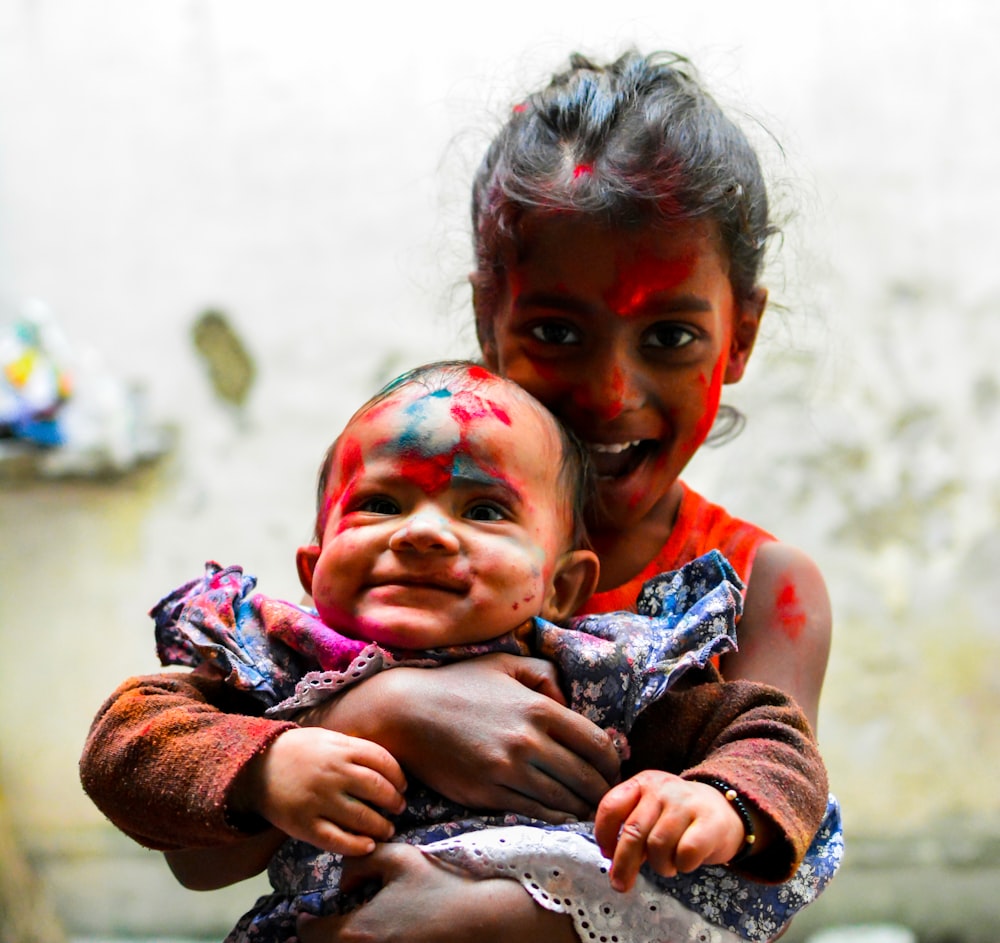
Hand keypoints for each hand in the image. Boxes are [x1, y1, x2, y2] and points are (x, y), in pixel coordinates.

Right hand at [233, 727, 406, 854]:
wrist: (256, 766)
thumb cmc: (298, 751)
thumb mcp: (327, 738)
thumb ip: (354, 749)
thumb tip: (387, 766)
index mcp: (341, 749)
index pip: (383, 761)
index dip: (398, 776)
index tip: (403, 786)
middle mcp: (333, 773)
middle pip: (377, 789)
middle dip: (394, 801)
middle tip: (399, 808)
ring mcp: (318, 800)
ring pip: (362, 818)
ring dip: (381, 826)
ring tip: (387, 829)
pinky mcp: (304, 825)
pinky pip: (337, 840)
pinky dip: (357, 845)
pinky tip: (368, 845)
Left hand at [295, 844, 576, 942]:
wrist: (483, 921)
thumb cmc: (440, 888)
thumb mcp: (399, 859)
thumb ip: (362, 860)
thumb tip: (345, 879)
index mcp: (356, 933)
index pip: (308, 935)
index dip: (309, 920)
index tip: (315, 912)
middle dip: (326, 935)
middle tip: (337, 920)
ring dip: (347, 941)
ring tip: (362, 927)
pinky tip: (384, 935)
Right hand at [306, 654, 619, 821]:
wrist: (407, 713)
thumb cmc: (458, 685)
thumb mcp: (506, 664)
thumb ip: (546, 674)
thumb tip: (570, 701)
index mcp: (538, 708)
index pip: (597, 743)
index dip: (613, 762)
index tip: (614, 768)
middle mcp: (529, 742)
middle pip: (586, 777)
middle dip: (603, 790)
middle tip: (608, 794)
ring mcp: (509, 771)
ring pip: (564, 800)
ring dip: (583, 807)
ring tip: (589, 808)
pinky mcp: (489, 794)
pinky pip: (536, 812)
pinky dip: (556, 816)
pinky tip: (562, 814)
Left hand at [593, 772, 743, 891]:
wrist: (726, 810)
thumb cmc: (680, 817)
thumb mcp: (652, 810)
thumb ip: (631, 827)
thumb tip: (611, 858)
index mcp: (642, 783)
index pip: (612, 806)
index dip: (604, 834)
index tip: (606, 854)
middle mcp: (662, 789)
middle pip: (633, 831)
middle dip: (623, 863)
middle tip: (620, 884)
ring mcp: (686, 803)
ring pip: (658, 845)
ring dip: (659, 865)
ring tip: (667, 865)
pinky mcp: (710, 822)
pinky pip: (686, 853)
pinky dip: (682, 865)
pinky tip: (686, 862)